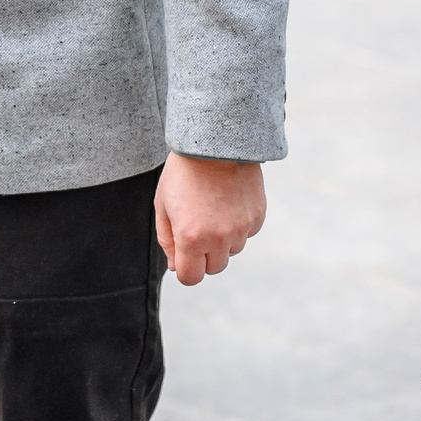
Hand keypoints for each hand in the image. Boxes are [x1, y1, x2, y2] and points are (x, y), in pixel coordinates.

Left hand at [153, 153, 264, 285]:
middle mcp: (219, 238)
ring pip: (232, 250)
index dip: (185, 269)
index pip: (190, 277)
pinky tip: (228, 202)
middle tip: (197, 227)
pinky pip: (247, 233)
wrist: (215, 143)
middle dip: (203, 255)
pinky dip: (238, 225)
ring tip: (212, 208)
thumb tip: (176, 265)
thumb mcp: (163, 205)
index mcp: (191, 238)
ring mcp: (241, 228)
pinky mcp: (257, 216)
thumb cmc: (183, 173)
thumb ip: (168, 240)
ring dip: (222, 239)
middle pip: (213, 268)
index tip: (183, 255)